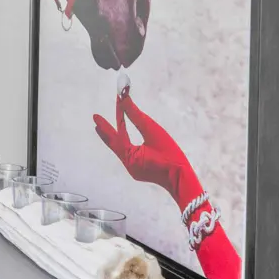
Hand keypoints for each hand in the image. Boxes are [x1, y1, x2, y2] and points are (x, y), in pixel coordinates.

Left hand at [92, 93, 202, 209]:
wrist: (183, 181)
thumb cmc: (171, 156)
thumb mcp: (153, 133)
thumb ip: (136, 116)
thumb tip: (124, 99)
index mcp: (129, 155)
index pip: (120, 130)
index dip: (119, 113)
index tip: (117, 98)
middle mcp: (127, 164)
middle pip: (113, 142)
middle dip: (105, 129)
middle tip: (95, 118)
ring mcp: (133, 169)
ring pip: (119, 149)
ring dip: (113, 137)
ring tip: (103, 128)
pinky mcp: (139, 170)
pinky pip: (128, 154)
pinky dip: (123, 144)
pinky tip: (125, 140)